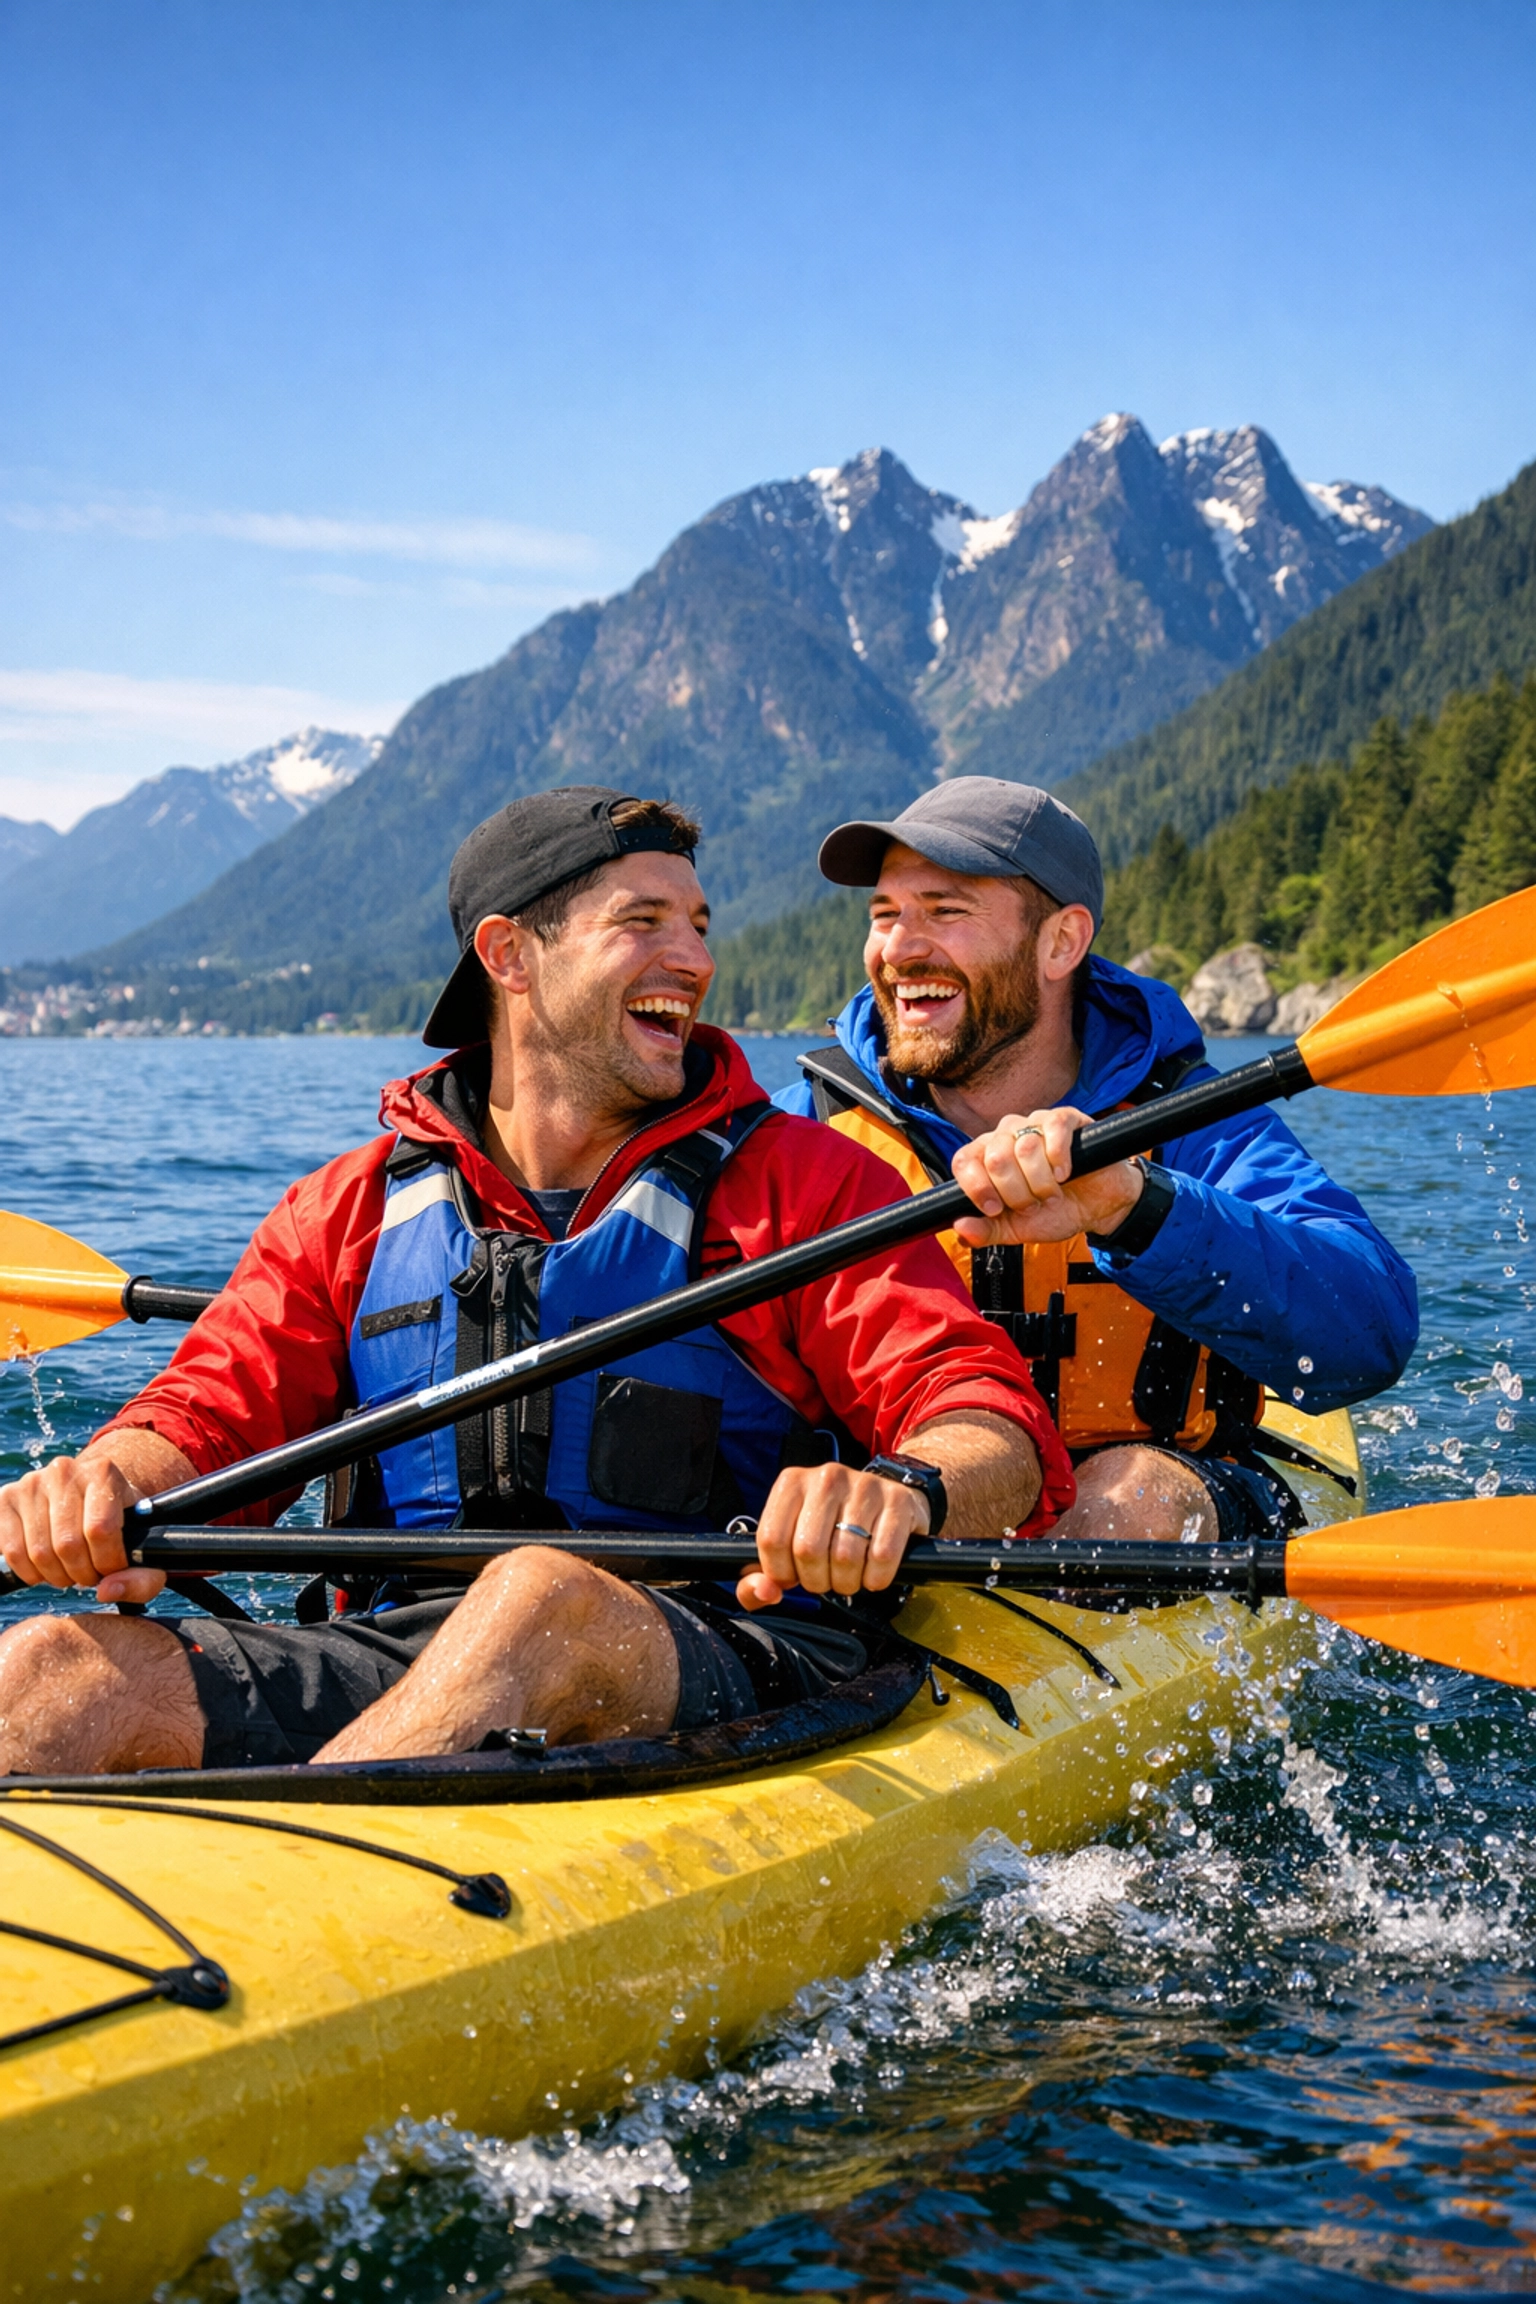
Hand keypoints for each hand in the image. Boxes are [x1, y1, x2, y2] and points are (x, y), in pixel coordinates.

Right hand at [0, 1452, 166, 1605]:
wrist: (88, 1497)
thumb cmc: (120, 1523)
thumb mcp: (143, 1546)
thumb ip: (143, 1577)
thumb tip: (107, 1591)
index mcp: (103, 1472)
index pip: (101, 1531)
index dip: (108, 1563)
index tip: (112, 1568)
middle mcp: (64, 1470)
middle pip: (68, 1545)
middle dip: (82, 1574)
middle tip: (89, 1574)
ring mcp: (31, 1482)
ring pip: (39, 1552)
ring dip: (56, 1576)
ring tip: (70, 1569)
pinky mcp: (6, 1499)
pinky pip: (11, 1551)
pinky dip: (29, 1572)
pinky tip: (46, 1566)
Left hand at [737, 1460, 929, 1610]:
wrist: (889, 1498)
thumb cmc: (833, 1524)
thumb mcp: (793, 1539)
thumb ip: (762, 1573)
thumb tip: (764, 1591)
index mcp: (792, 1483)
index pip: (772, 1539)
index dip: (781, 1571)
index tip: (793, 1576)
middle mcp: (826, 1478)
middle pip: (808, 1550)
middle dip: (817, 1580)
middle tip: (826, 1578)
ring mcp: (864, 1486)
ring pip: (846, 1557)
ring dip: (847, 1582)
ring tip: (849, 1575)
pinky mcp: (898, 1501)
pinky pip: (882, 1557)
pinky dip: (876, 1578)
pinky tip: (873, 1572)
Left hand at [951, 1107, 1143, 1247]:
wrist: (1096, 1209)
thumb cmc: (1054, 1212)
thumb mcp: (1015, 1230)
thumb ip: (985, 1231)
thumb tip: (960, 1228)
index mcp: (987, 1157)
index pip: (964, 1161)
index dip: (977, 1188)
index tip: (995, 1209)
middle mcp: (1006, 1135)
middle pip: (996, 1158)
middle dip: (1017, 1193)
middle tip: (1033, 1204)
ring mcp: (1035, 1123)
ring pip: (1025, 1148)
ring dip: (1042, 1183)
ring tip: (1053, 1193)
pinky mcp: (1065, 1119)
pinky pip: (1053, 1129)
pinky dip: (1059, 1158)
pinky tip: (1066, 1174)